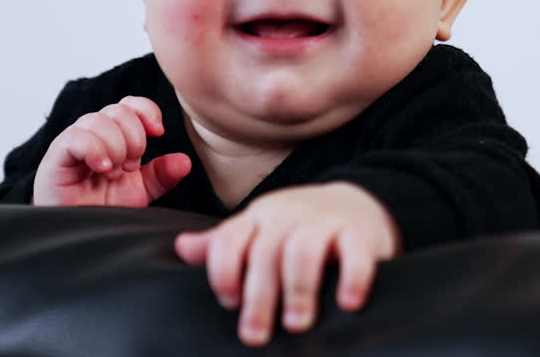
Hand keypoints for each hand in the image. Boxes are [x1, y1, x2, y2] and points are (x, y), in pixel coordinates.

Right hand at [32, 96, 190, 206]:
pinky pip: (75, 136)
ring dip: (115, 147)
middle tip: (130, 167)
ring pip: (99, 120)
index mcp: (114, 136)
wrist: (76, 234)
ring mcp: (73, 143)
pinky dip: (94, 149)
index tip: (159, 131)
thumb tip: (185, 162)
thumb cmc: (100, 209)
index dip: (147, 111)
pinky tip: (103, 167)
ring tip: (114, 173)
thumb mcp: (139, 192)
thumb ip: (161, 176)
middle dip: (134, 138)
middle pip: (119, 109)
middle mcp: (93, 134)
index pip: (130, 105)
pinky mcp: (56, 156)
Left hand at [173, 182, 400, 346]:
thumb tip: (181, 249)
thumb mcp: (259, 230)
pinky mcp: (358, 232)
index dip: (224, 270)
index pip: (230, 239)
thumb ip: (222, 244)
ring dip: (298, 290)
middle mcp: (287, 215)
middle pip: (265, 253)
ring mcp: (324, 221)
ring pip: (304, 250)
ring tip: (296, 324)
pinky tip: (347, 304)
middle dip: (258, 296)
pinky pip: (355, 253)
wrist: (357, 202)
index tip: (228, 301)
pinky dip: (353, 278)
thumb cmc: (298, 226)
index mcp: (258, 217)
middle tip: (255, 335)